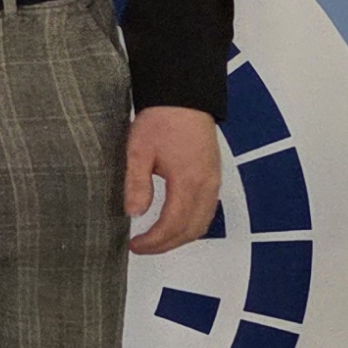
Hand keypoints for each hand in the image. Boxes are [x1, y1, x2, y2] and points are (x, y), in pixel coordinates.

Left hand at [125, 103, 221, 254]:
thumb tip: (134, 213)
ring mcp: (213, 183)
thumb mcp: (139, 151)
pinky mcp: (213, 177)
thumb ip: (137, 184)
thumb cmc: (162, 120)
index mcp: (188, 182)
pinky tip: (173, 224)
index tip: (135, 246)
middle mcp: (206, 187)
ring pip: (202, 223)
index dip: (154, 241)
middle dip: (166, 245)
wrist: (184, 99)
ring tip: (154, 240)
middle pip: (191, 230)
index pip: (173, 225)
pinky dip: (191, 225)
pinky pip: (206, 211)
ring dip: (180, 237)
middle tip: (142, 247)